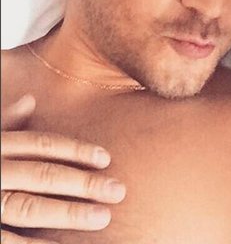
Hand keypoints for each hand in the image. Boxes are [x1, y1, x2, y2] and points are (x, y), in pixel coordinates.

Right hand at [1, 95, 126, 243]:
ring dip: (67, 214)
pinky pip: (6, 239)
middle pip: (42, 174)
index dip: (76, 150)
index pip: (40, 144)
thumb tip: (31, 99)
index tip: (106, 159)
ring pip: (27, 206)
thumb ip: (2, 123)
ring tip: (102, 218)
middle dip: (83, 183)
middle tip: (118, 190)